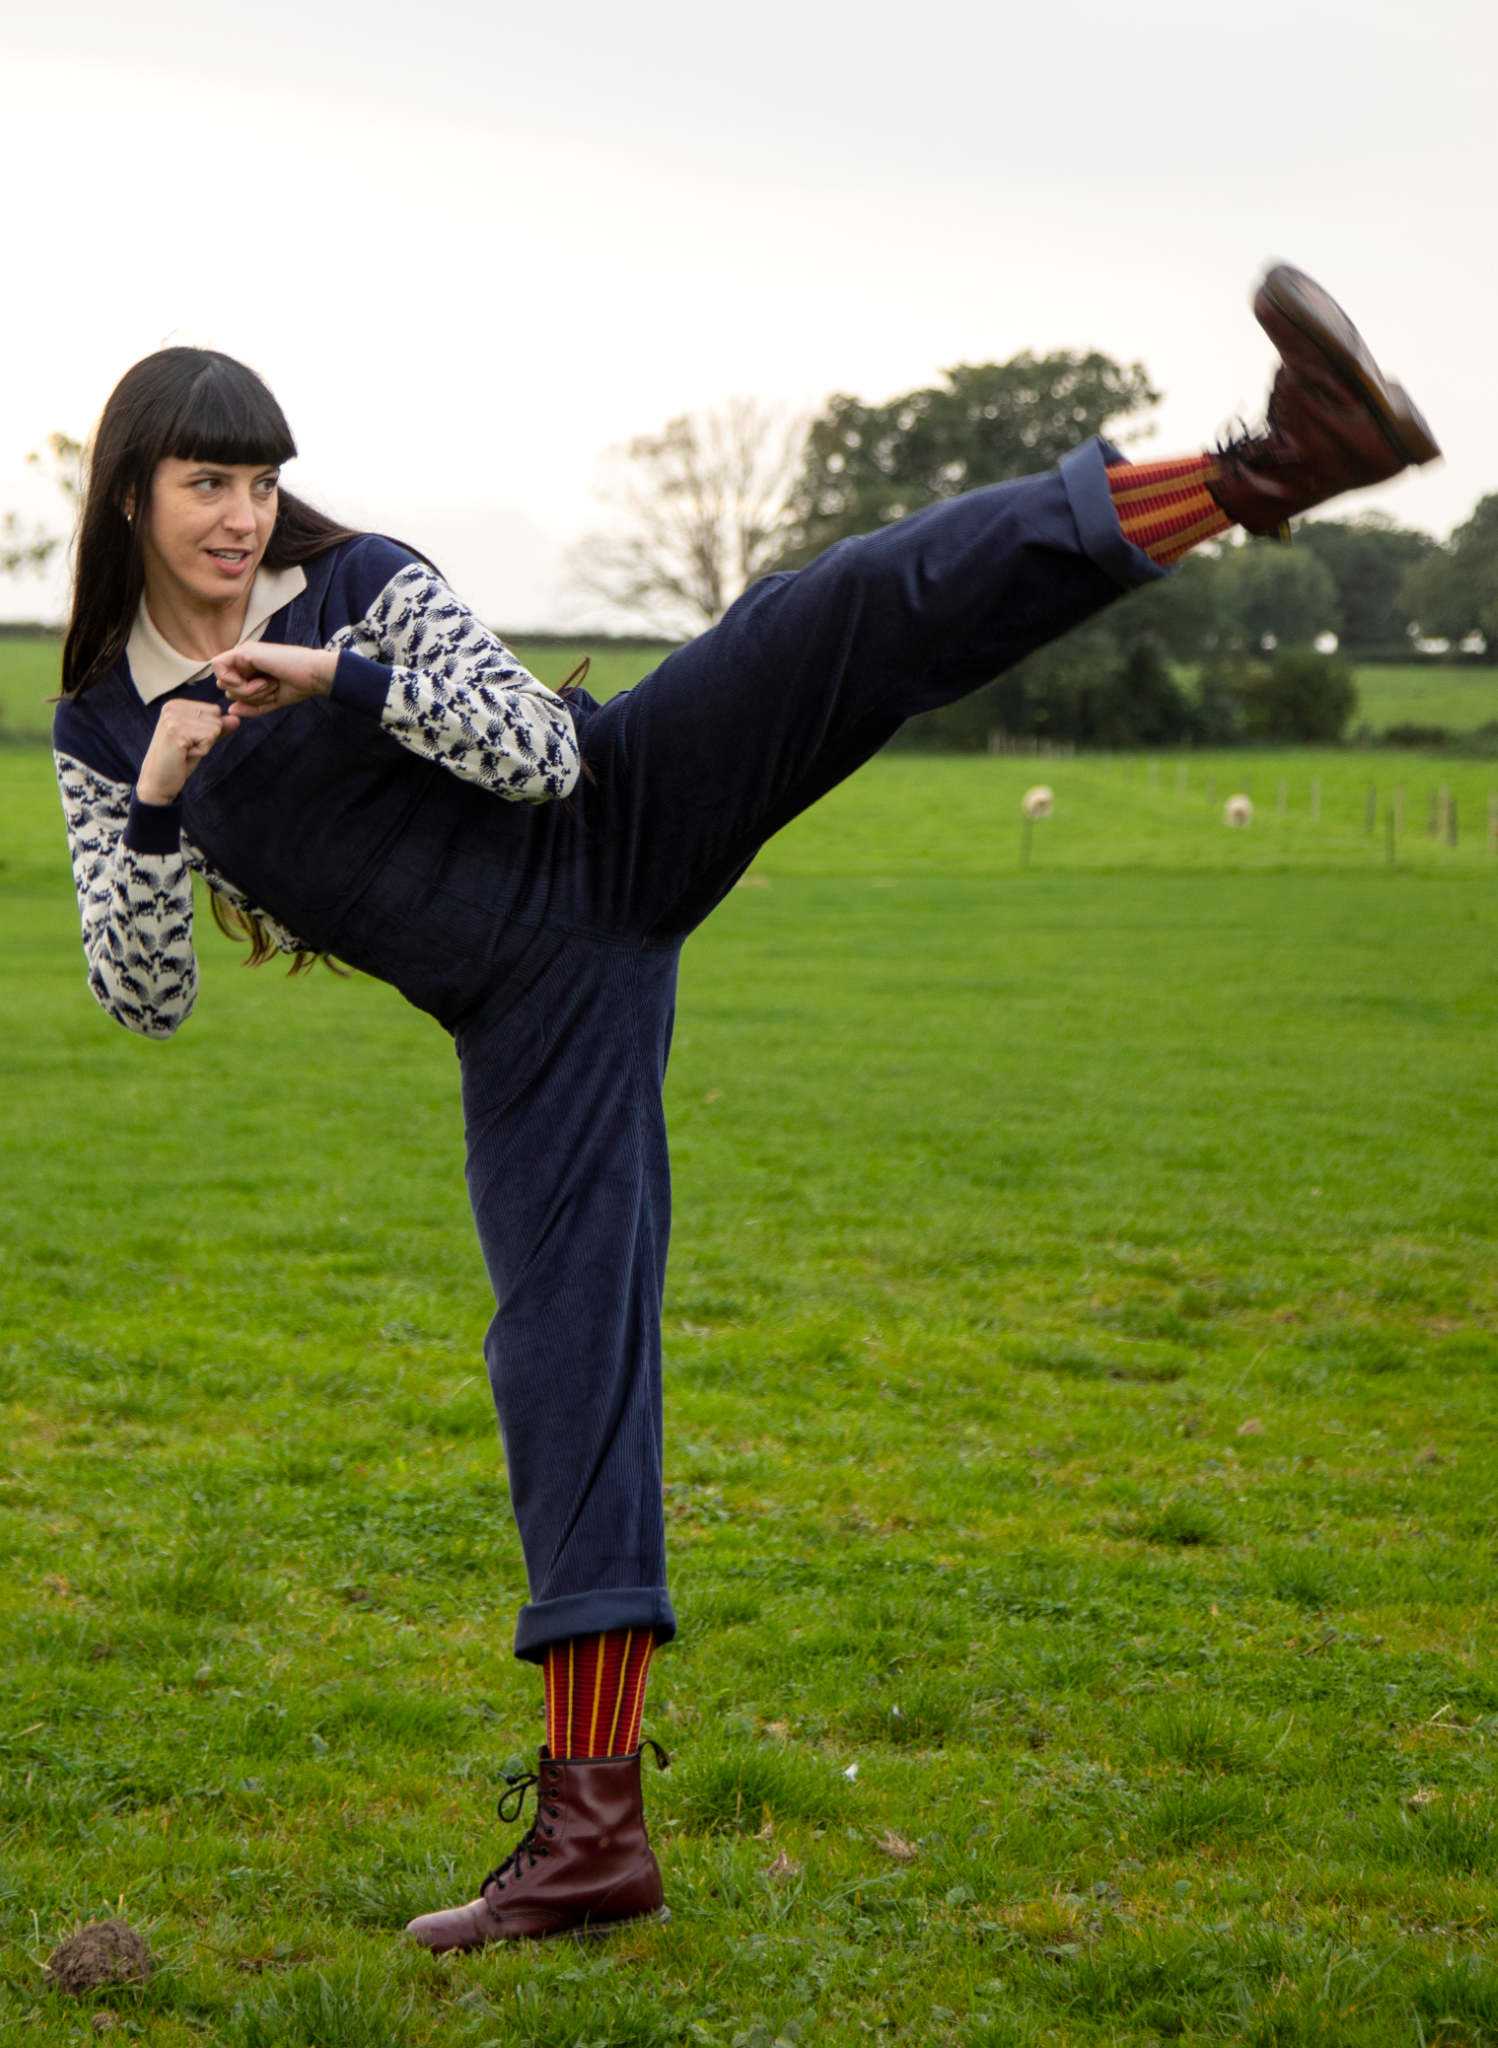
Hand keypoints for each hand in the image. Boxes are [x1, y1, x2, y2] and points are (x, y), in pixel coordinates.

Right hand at [136, 698, 241, 806]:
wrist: (157, 782)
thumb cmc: (179, 761)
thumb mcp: (200, 741)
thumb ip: (217, 728)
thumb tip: (237, 719)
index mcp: (176, 705)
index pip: (214, 711)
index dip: (208, 731)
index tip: (188, 741)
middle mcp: (172, 707)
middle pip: (216, 718)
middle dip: (207, 738)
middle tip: (186, 748)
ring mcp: (173, 718)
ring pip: (215, 728)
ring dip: (204, 746)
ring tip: (184, 751)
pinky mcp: (177, 731)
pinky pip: (209, 738)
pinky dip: (202, 752)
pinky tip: (184, 755)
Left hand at [213, 641, 336, 716]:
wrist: (314, 674)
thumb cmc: (299, 685)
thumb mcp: (271, 701)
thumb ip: (251, 707)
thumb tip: (231, 710)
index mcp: (250, 666)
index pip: (229, 686)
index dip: (242, 697)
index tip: (265, 696)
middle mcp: (244, 657)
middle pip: (223, 684)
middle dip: (244, 696)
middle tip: (268, 690)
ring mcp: (243, 652)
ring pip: (221, 680)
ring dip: (246, 692)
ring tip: (269, 685)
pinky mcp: (243, 651)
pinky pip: (223, 674)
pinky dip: (241, 686)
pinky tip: (263, 682)